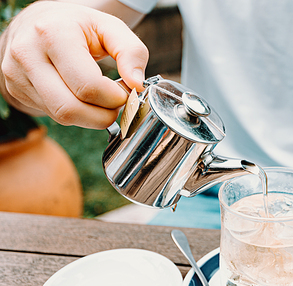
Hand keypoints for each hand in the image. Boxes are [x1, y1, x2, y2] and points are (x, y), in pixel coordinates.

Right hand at [0, 1, 148, 128]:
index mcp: (53, 34)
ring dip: (90, 118)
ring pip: (61, 117)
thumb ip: (132, 52)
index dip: (114, 98)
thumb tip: (137, 84)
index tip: (125, 92)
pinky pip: (53, 115)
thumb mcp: (110, 27)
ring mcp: (16, 74)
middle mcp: (28, 54)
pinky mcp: (15, 89)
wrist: (38, 21)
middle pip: (70, 108)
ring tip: (102, 102)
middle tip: (116, 106)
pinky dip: (76, 114)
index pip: (88, 86)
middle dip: (102, 116)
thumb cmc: (78, 25)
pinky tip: (82, 98)